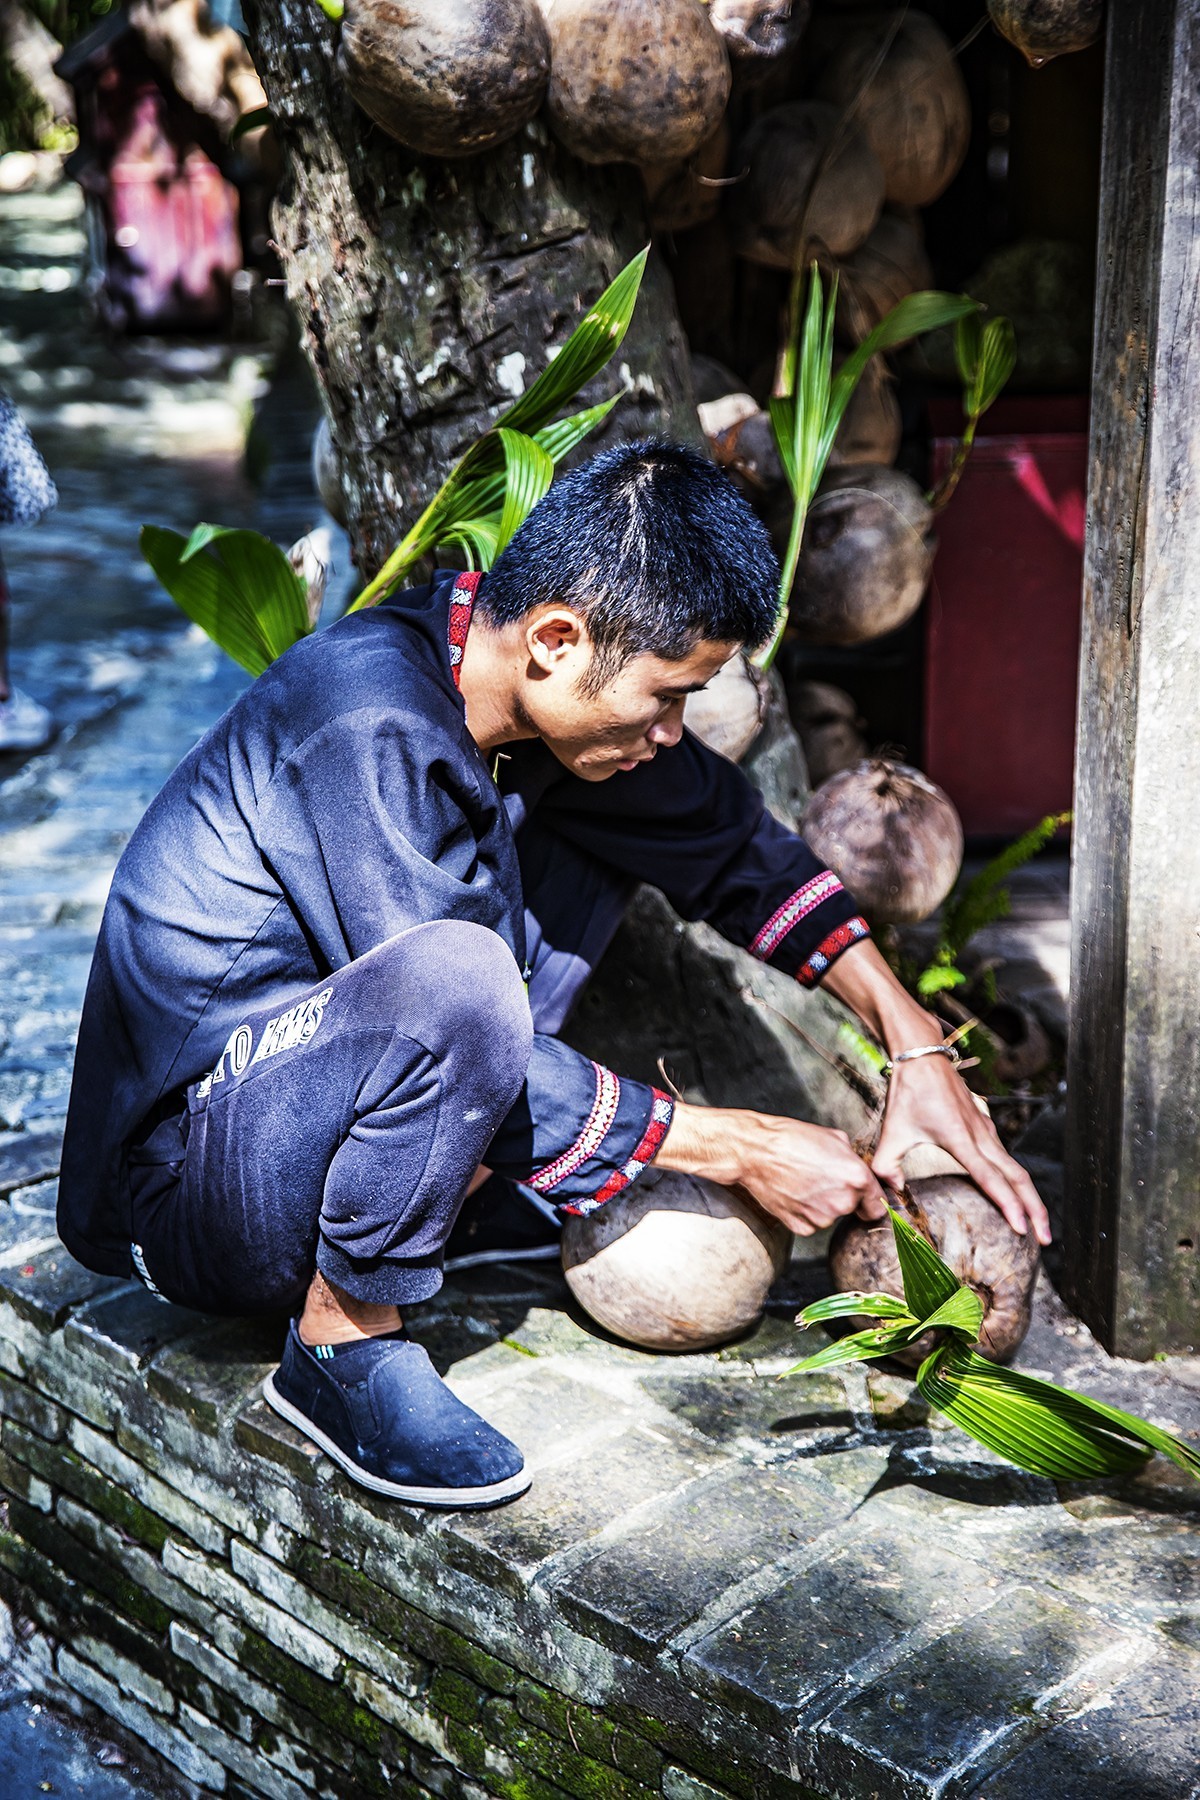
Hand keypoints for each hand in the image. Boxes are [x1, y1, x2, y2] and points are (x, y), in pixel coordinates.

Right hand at [656, 1100, 887, 1236]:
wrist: (756, 1152)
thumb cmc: (791, 1139)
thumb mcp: (833, 1137)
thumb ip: (852, 1159)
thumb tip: (857, 1167)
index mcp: (856, 1178)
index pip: (878, 1205)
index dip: (871, 1200)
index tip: (865, 1199)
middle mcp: (843, 1201)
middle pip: (854, 1210)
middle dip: (844, 1198)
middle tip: (822, 1180)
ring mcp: (821, 1217)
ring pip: (830, 1217)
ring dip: (822, 1205)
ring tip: (804, 1182)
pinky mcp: (801, 1226)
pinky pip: (811, 1223)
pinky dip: (804, 1212)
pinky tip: (793, 1193)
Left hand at [872, 1053, 1051, 1244]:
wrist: (923, 1056)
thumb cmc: (909, 1091)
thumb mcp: (891, 1131)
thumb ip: (887, 1166)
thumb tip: (892, 1194)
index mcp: (961, 1139)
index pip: (991, 1179)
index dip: (1008, 1205)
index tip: (1021, 1229)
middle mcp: (981, 1137)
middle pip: (1018, 1178)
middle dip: (1035, 1210)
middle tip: (1045, 1239)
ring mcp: (987, 1132)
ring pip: (1017, 1169)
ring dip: (1030, 1197)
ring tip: (1037, 1225)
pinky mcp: (985, 1128)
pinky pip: (1007, 1159)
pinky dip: (1018, 1181)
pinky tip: (1016, 1196)